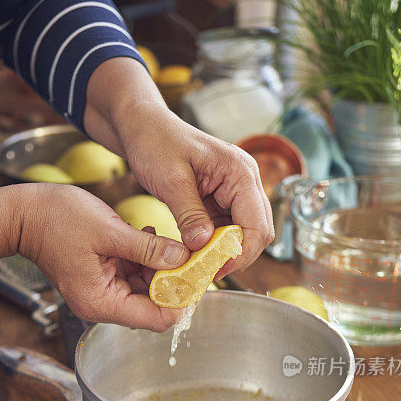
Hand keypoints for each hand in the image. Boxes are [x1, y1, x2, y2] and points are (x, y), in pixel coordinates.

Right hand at [18, 184, 188, 330]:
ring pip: (146, 290)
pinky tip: (146, 237)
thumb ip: (148, 249)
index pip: (156, 319)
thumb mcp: (110, 231)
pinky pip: (132, 277)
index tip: (197, 276)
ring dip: (159, 266)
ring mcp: (102, 293)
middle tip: (187, 252)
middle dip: (172, 280)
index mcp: (102, 303)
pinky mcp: (102, 279)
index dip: (181, 300)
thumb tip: (182, 258)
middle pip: (153, 306)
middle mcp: (102, 305)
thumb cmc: (56, 221)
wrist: (24, 215)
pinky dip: (144, 260)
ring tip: (159, 237)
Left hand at [86, 59, 273, 278]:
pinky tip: (196, 254)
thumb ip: (189, 214)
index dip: (240, 253)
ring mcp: (235, 191)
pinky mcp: (221, 201)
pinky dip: (214, 245)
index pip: (256, 224)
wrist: (143, 127)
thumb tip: (203, 245)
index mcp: (239, 172)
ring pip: (243, 234)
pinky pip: (226, 230)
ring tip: (198, 266)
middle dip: (236, 256)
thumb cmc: (155, 142)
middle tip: (206, 273)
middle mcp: (245, 181)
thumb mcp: (170, 180)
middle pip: (257, 232)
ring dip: (225, 253)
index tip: (214, 270)